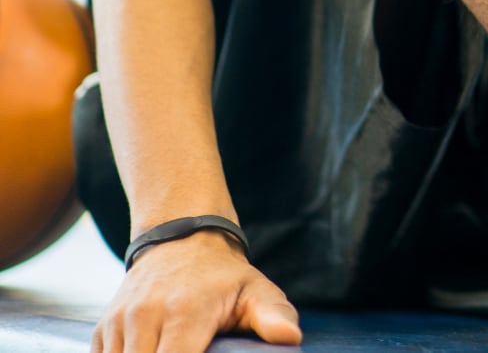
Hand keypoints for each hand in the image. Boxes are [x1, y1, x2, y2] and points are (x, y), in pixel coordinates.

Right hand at [93, 230, 300, 352]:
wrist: (181, 240)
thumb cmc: (226, 277)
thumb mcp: (258, 291)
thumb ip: (274, 316)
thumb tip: (290, 337)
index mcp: (185, 312)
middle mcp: (144, 316)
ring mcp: (119, 322)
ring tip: (176, 350)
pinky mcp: (104, 328)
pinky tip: (152, 352)